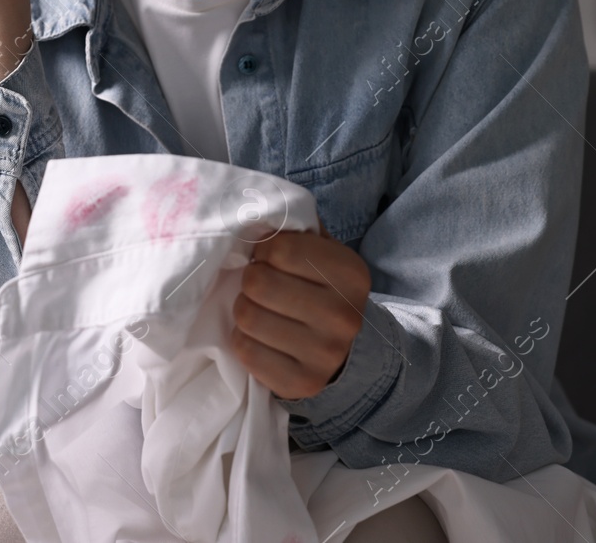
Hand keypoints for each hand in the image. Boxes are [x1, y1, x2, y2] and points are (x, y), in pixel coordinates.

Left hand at [231, 227, 372, 399]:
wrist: (347, 351)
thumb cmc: (321, 289)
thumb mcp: (323, 251)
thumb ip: (296, 228)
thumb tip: (253, 211)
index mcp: (351, 274)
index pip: (281, 249)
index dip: (263, 250)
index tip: (266, 257)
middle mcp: (343, 316)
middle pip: (258, 283)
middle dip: (250, 280)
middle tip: (259, 284)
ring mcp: (324, 354)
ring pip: (247, 317)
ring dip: (244, 309)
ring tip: (258, 308)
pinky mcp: (301, 384)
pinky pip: (245, 351)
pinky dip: (243, 339)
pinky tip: (259, 336)